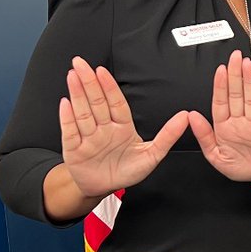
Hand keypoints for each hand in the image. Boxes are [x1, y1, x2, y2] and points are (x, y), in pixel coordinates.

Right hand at [59, 56, 187, 196]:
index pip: (116, 103)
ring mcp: (88, 138)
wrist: (104, 188)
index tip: (102, 71)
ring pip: (83, 113)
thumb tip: (185, 116)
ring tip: (73, 76)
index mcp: (122, 127)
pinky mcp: (74, 150)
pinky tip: (65, 103)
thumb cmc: (127, 170)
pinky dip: (67, 118)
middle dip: (89, 82)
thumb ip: (168, 136)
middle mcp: (104, 128)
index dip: (109, 87)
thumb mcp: (152, 155)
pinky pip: (70, 132)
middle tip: (81, 63)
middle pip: (96, 102)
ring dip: (77, 94)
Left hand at [189, 50, 250, 181]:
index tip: (220, 70)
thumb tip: (191, 117)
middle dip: (235, 75)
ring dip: (249, 81)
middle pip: (236, 94)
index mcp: (225, 127)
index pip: (221, 102)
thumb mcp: (216, 157)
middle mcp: (240, 121)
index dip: (220, 86)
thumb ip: (204, 137)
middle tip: (234, 58)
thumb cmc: (241, 167)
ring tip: (246, 64)